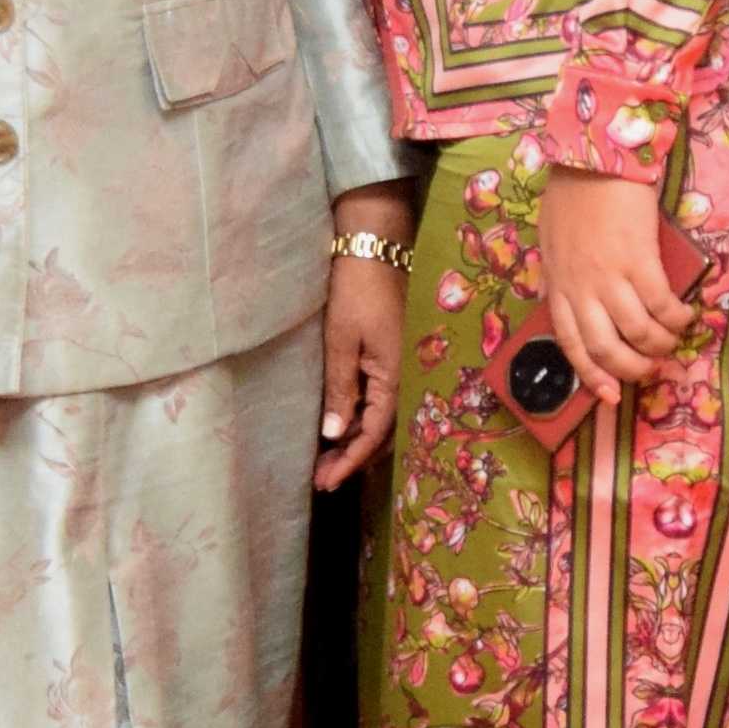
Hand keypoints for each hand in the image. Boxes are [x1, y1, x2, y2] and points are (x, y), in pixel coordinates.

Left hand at [316, 194, 416, 493]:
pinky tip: (346, 426)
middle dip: (353, 458)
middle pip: (383, 433)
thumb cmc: (357, 288)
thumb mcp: (341, 341)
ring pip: (384, 419)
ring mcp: (404, 367)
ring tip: (328, 460)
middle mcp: (406, 377)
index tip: (324, 482)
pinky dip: (365, 420)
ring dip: (358, 441)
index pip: (373, 435)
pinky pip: (384, 400)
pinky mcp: (397, 356)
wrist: (377, 245)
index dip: (348, 462)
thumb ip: (339, 389)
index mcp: (395, 377)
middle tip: (321, 479)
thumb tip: (334, 435)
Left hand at [544, 169, 695, 393]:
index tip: (610, 397)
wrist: (596, 157)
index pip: (570, 345)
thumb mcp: (550, 242)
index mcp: (558, 285)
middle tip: (654, 368)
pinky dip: (677, 318)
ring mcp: (609, 277)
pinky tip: (686, 315)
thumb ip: (556, 276)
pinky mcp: (639, 260)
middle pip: (606, 349)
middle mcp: (581, 288)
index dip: (592, 376)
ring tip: (674, 339)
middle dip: (634, 368)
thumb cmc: (573, 195)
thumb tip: (557, 302)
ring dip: (661, 344)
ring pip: (638, 334)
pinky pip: (661, 305)